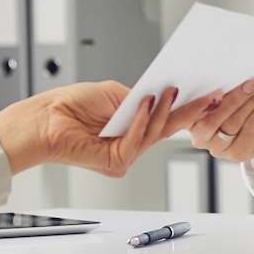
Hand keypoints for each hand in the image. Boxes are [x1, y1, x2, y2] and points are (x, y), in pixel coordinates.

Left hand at [0, 82, 215, 177]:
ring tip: (171, 90)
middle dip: (190, 111)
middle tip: (210, 96)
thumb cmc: (70, 107)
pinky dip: (142, 119)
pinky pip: (136, 139)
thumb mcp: (114, 94)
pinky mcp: (115, 163)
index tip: (208, 95)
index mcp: (132, 128)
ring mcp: (124, 156)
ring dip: (165, 110)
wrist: (43, 120)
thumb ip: (141, 98)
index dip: (187, 108)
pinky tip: (146, 102)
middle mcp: (130, 144)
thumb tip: (163, 95)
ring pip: (154, 134)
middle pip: (168, 129)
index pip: (166, 120)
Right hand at [187, 80, 253, 193]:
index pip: (182, 117)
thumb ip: (220, 88)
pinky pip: (248, 135)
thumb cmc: (249, 97)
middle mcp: (201, 136)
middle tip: (250, 83)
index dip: (194, 107)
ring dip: (250, 103)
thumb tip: (221, 75)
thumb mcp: (232, 89)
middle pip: (209, 122)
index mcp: (191, 118)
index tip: (215, 91)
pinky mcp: (239, 154)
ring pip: (231, 126)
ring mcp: (219, 148)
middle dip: (232, 99)